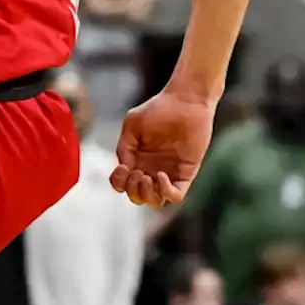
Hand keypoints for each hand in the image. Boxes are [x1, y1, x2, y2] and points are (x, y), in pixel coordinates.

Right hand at [110, 88, 214, 207]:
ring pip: (154, 201)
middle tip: (137, 173)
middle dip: (133, 190)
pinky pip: (175, 196)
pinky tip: (161, 175)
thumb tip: (122, 166)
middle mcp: (150, 169)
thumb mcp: (132, 124)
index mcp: (135, 158)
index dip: (118, 182)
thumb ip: (124, 146)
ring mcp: (168, 173)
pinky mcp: (185, 174)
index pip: (122, 183)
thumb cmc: (158, 109)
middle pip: (136, 196)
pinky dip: (165, 191)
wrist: (186, 103)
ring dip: (146, 195)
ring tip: (147, 177)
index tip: (122, 168)